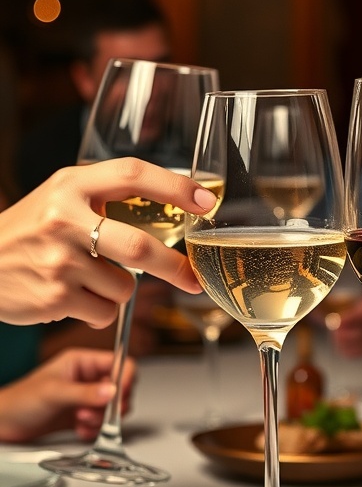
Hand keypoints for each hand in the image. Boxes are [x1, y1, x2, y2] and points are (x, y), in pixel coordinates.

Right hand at [0, 158, 215, 327]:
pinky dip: (98, 310)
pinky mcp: (54, 297)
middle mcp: (64, 219)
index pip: (132, 174)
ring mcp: (58, 261)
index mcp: (71, 185)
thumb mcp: (62, 196)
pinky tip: (72, 295)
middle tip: (192, 278)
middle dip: (174, 267)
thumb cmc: (31, 230)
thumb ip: (108, 195)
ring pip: (125, 286)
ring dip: (117, 288)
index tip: (206, 200)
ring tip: (86, 277)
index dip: (175, 187)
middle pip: (140, 246)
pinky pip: (105, 312)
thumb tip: (179, 207)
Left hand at [0, 348, 135, 442]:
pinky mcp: (83, 415)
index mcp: (83, 361)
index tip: (119, 395)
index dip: (125, 378)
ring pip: (114, 407)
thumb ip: (85, 392)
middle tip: (94, 411)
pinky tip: (79, 430)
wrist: (5, 423)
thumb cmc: (22, 399)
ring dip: (102, 418)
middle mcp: (88, 378)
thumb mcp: (55, 392)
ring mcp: (86, 397)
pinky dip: (95, 429)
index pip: (119, 362)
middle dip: (112, 404)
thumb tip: (113, 391)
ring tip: (82, 420)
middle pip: (122, 387)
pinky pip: (103, 423)